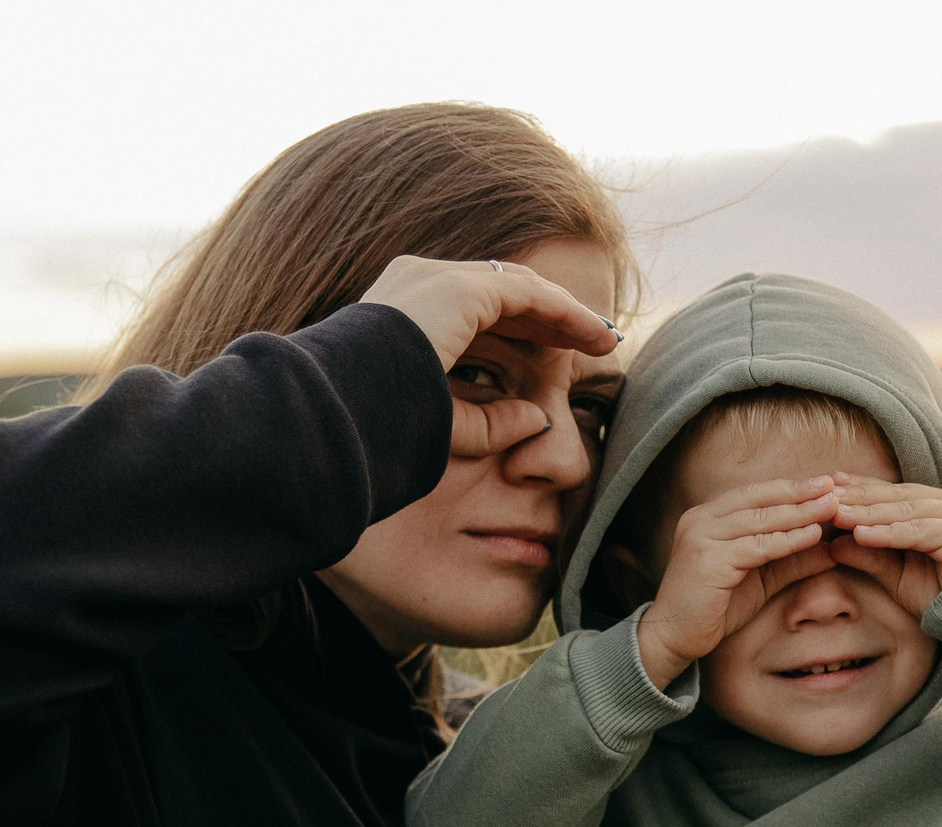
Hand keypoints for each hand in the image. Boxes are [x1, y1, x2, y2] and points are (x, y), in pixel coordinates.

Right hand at [358, 257, 620, 457]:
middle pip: (501, 293)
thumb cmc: (374, 430)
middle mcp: (417, 284)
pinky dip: (564, 313)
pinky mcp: (458, 291)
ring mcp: (436, 280)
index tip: (555, 357)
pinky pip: (528, 294)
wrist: (338, 412)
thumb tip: (539, 418)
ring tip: (603, 341)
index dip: (520, 329)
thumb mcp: (438, 427)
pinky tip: (595, 338)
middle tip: (588, 344)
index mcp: (401, 311)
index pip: (474, 309)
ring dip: (564, 314)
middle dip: (547, 317)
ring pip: (519, 289)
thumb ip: (487, 425)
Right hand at [636, 479, 839, 687]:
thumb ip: (790, 560)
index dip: (791, 487)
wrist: (674, 637)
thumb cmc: (714, 608)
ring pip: (760, 519)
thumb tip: (831, 549)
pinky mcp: (708, 561)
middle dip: (799, 492)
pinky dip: (787, 540)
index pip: (756, 493)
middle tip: (834, 486)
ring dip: (799, 512)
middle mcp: (701, 519)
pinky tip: (812, 535)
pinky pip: (756, 546)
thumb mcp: (760, 579)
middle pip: (759, 499)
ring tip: (831, 507)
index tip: (826, 484)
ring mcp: (702, 537)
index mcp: (709, 516)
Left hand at [824, 474, 941, 618]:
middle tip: (823, 496)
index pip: (891, 492)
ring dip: (868, 512)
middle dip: (857, 496)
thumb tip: (830, 544)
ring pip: (904, 510)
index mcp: (937, 505)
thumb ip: (868, 555)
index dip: (859, 488)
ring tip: (836, 515)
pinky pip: (918, 531)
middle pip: (895, 496)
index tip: (826, 486)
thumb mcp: (894, 574)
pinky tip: (862, 534)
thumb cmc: (939, 595)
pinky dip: (888, 533)